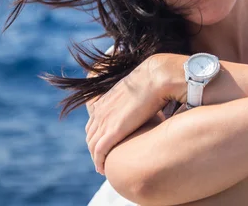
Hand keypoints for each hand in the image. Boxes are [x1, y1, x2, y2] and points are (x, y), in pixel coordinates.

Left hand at [85, 53, 184, 173]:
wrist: (156, 78)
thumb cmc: (153, 82)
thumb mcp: (137, 89)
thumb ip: (133, 97)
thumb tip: (144, 100)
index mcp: (106, 101)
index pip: (93, 123)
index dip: (96, 136)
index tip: (104, 145)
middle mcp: (101, 112)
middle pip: (91, 135)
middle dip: (95, 149)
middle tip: (103, 160)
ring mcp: (105, 121)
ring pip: (92, 146)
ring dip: (96, 158)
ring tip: (103, 167)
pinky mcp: (112, 131)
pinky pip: (99, 151)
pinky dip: (98, 161)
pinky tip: (103, 169)